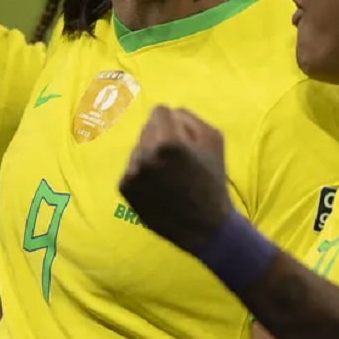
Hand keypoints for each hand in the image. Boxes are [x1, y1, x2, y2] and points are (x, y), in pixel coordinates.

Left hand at [119, 106, 234, 254]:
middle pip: (147, 129)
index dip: (172, 123)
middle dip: (160, 138)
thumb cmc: (212, 181)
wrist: (204, 227)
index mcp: (169, 142)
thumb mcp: (214, 141)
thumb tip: (169, 113)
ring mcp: (132, 172)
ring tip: (168, 177)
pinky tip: (157, 188)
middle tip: (177, 161)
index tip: (182, 138)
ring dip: (150, 156)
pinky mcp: (124, 188)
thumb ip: (190, 119)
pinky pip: (131, 167)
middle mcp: (146, 155)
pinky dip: (142, 174)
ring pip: (138, 148)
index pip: (159, 111)